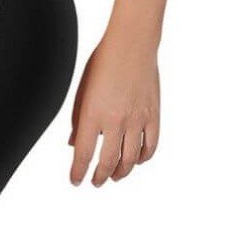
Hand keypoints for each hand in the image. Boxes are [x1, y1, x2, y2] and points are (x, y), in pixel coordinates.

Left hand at [68, 30, 159, 187]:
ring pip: (130, 159)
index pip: (83, 154)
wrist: (131, 44)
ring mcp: (137, 119)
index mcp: (93, 113)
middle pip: (107, 162)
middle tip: (95, 182)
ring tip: (115, 176)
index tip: (75, 180)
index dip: (78, 172)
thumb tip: (74, 143)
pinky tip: (137, 161)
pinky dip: (143, 158)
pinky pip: (150, 146)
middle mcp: (115, 120)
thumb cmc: (103, 62)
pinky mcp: (153, 115)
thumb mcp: (82, 90)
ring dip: (121, 172)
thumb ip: (77, 119)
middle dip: (99, 177)